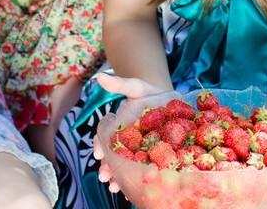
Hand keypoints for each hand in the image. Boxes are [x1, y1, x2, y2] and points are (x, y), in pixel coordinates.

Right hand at [92, 72, 171, 192]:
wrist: (169, 100)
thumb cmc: (150, 93)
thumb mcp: (136, 87)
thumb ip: (120, 84)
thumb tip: (100, 76)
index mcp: (117, 127)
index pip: (104, 137)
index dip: (99, 145)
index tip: (97, 152)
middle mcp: (124, 142)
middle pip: (112, 156)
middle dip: (107, 167)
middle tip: (104, 176)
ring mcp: (136, 151)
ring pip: (124, 166)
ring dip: (117, 178)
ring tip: (114, 187)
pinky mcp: (150, 158)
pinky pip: (140, 171)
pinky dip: (133, 180)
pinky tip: (129, 191)